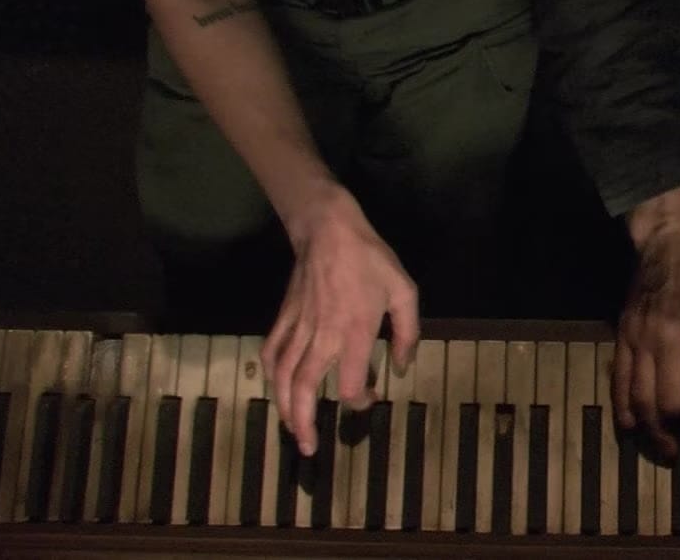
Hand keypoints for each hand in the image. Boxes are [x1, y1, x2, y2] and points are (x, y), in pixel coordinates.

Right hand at [262, 183, 419, 456]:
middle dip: (304, 423)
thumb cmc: (370, 260)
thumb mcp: (404, 291)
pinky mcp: (283, 318)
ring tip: (291, 430)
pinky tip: (278, 388)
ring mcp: (298, 328)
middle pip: (305, 389)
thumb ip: (408, 333)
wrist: (329, 229)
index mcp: (354, 332)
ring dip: (284, 408)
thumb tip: (402, 368)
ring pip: (283, 377)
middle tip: (309, 448)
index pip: (350, 384)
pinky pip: (271, 353)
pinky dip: (272, 376)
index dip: (360, 400)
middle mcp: (322, 336)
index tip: (369, 397)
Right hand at [615, 184, 679, 457]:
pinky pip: (618, 380)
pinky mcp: (623, 333)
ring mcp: (642, 337)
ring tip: (667, 450)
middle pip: (672, 404)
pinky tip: (633, 426)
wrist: (671, 233)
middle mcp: (670, 339)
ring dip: (652, 431)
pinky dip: (624, 408)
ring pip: (641, 399)